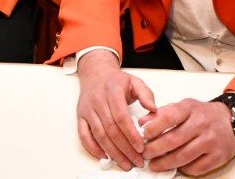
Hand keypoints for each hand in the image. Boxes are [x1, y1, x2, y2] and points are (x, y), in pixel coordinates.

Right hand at [75, 50, 155, 169]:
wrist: (95, 72)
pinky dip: (92, 148)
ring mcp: (88, 109)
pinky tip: (104, 156)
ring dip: (112, 152)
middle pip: (111, 130)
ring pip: (99, 135)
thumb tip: (154, 109)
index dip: (131, 135)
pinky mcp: (81, 116)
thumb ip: (146, 94)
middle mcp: (98, 100)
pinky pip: (84, 135)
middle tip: (136, 160)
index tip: (141, 147)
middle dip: (125, 149)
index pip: (121, 117)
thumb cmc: (115, 80)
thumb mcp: (134, 81)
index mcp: (112, 91)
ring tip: (125, 163)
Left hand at [139, 98, 234, 175]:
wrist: (232, 121)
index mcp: (190, 109)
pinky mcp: (218, 156)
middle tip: (145, 154)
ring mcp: (211, 141)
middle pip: (174, 140)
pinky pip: (196, 167)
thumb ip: (163, 113)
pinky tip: (176, 167)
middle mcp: (201, 124)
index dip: (154, 127)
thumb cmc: (204, 114)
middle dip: (155, 149)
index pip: (169, 117)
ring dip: (165, 163)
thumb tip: (143, 122)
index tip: (144, 135)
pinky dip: (183, 169)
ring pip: (183, 156)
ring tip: (155, 165)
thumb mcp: (184, 106)